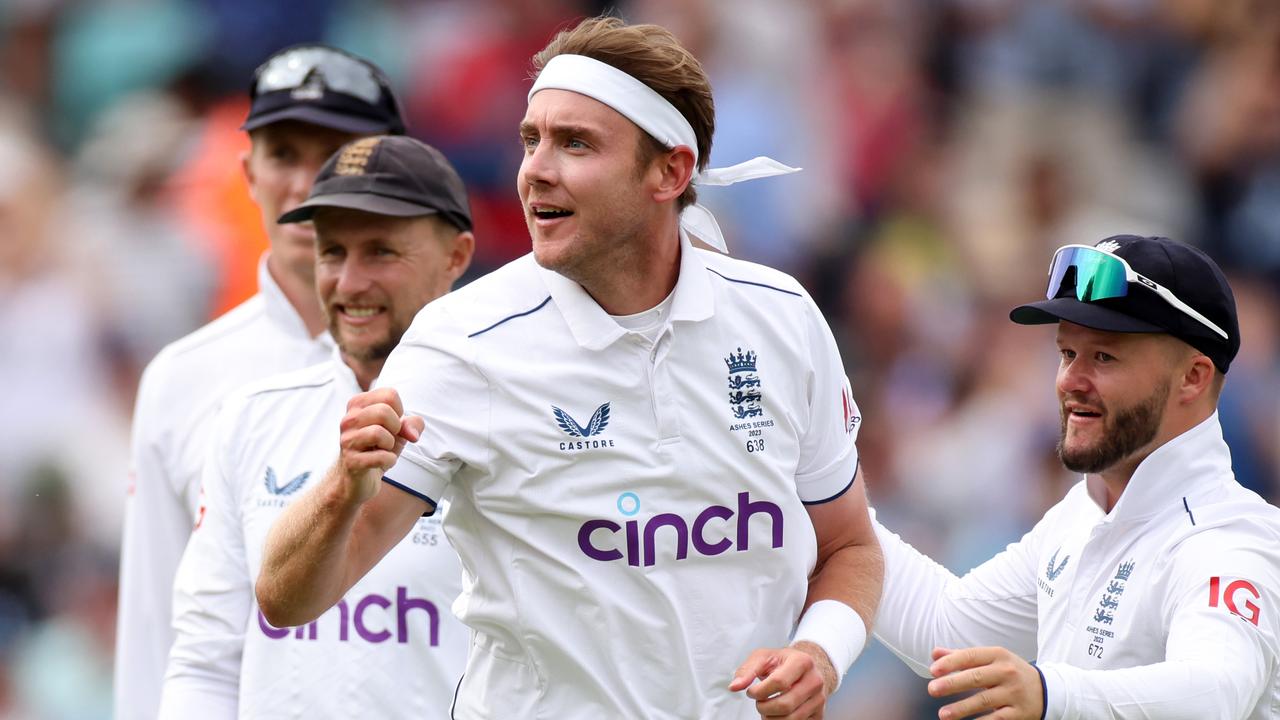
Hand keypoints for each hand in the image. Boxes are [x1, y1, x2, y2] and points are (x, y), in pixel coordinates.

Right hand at [335, 388, 423, 504]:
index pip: (390, 395)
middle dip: (396, 428)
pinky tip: (383, 463)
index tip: (391, 424)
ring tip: (383, 449)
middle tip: (389, 438)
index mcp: (358, 404)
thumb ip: (413, 424)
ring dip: (390, 445)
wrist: (358, 479)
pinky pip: (379, 457)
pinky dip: (389, 460)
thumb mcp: (399, 431)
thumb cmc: (379, 448)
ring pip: (378, 433)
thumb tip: (413, 435)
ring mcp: (347, 440)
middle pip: (384, 411)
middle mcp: (349, 419)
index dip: (399, 411)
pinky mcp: (351, 461)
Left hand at [728, 641, 834, 718]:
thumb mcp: (763, 658)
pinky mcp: (819, 714)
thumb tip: (734, 687)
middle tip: (759, 703)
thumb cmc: (783, 662)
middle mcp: (815, 681)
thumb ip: (747, 670)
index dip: (759, 691)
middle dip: (764, 708)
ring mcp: (819, 699)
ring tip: (766, 710)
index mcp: (802, 662)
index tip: (752, 691)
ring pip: (791, 719)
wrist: (806, 669)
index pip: (779, 682)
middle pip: (785, 704)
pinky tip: (777, 715)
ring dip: (771, 719)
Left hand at [927, 646, 1044, 719]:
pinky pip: (997, 719)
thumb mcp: (991, 659)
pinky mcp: (1019, 713)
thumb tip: (935, 654)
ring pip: (984, 701)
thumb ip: (962, 657)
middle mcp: (1007, 672)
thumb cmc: (1009, 673)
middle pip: (976, 678)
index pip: (970, 656)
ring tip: (943, 714)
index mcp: (998, 655)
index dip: (951, 663)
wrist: (1046, 690)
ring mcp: (1014, 693)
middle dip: (952, 684)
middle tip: (932, 689)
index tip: (933, 670)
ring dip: (961, 708)